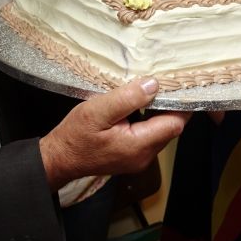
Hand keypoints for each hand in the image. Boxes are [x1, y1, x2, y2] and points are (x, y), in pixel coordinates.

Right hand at [39, 78, 186, 190]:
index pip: (175, 123)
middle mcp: (145, 156)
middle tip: (164, 82)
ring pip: (162, 131)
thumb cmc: (75, 136)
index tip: (177, 83)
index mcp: (138, 145)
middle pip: (171, 128)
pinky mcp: (134, 156)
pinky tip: (138, 107)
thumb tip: (153, 85)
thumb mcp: (97, 111)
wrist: (60, 159)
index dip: (180, 103)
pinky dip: (149, 120)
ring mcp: (140, 159)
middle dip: (170, 106)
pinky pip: (150, 136)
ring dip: (159, 112)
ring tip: (150, 91)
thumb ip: (127, 99)